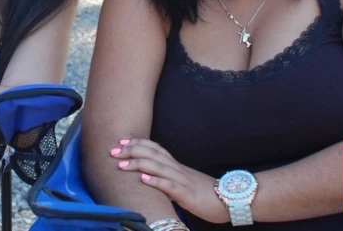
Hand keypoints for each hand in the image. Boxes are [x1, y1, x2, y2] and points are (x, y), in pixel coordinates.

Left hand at [111, 138, 229, 223]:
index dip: (137, 143)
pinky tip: (143, 180)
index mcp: (176, 165)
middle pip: (152, 153)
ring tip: (121, 164)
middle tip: (112, 151)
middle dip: (131, 151)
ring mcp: (182, 180)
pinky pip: (170, 186)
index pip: (155, 148)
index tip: (121, 142)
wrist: (230, 200)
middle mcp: (177, 169)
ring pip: (158, 167)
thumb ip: (169, 177)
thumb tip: (151, 177)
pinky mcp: (186, 194)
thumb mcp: (184, 182)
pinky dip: (155, 182)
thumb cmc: (205, 193)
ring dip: (137, 164)